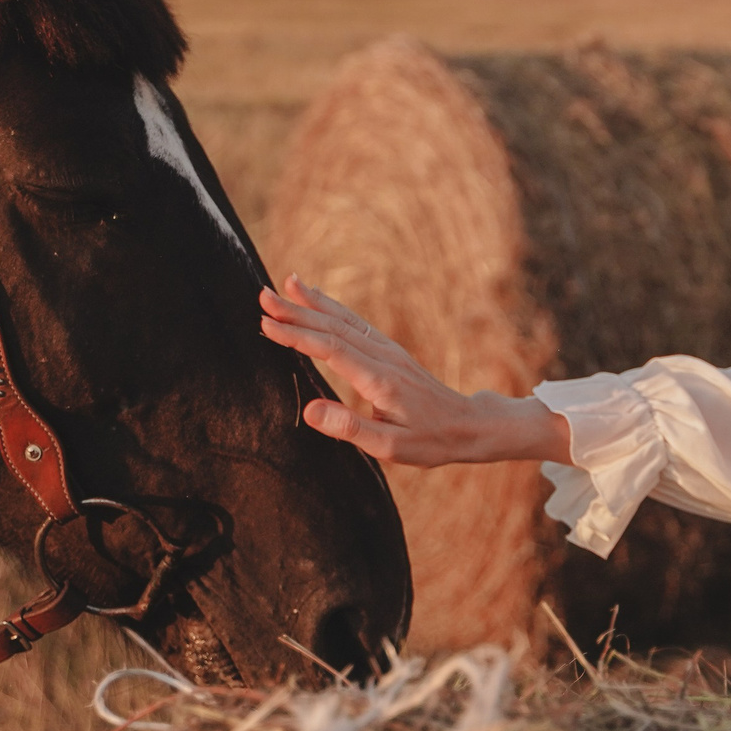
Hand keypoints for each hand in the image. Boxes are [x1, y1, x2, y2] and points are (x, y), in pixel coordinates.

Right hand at [258, 275, 570, 468]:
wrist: (468, 425)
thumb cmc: (429, 441)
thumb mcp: (390, 446)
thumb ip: (350, 428)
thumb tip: (309, 410)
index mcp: (378, 380)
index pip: (331, 350)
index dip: (298, 336)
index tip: (267, 323)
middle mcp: (382, 357)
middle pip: (333, 328)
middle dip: (296, 311)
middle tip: (262, 295)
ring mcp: (387, 351)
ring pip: (345, 320)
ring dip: (313, 302)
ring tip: (286, 283)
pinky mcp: (389, 351)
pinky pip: (355, 324)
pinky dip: (333, 308)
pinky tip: (319, 300)